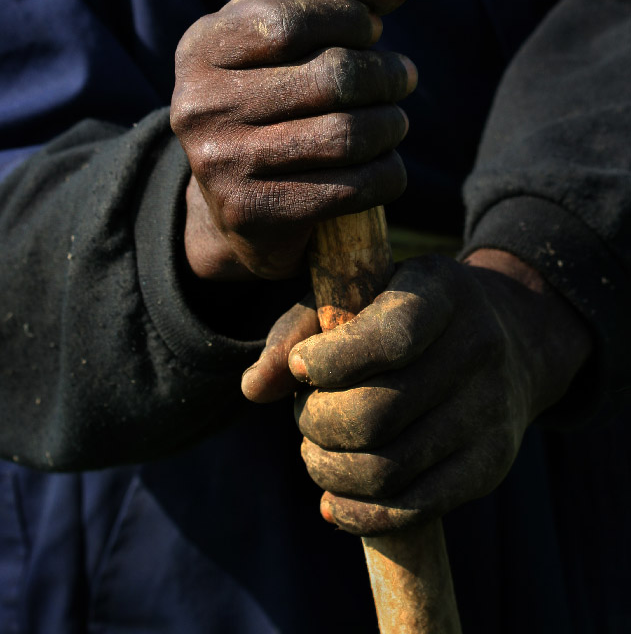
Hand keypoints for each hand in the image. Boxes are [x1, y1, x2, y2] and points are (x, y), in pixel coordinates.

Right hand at [171, 0, 416, 279]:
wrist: (233, 205)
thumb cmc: (274, 97)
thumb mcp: (293, 37)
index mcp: (202, 46)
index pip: (289, 20)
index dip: (348, 18)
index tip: (371, 30)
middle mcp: (200, 103)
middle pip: (331, 77)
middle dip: (384, 74)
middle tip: (402, 76)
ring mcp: (222, 162)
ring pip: (347, 135)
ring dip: (391, 124)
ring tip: (395, 120)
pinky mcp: (252, 212)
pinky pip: (352, 187)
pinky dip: (387, 173)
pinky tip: (385, 163)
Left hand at [242, 250, 592, 534]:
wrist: (511, 339)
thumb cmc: (408, 314)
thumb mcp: (361, 294)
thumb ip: (299, 328)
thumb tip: (253, 388)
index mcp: (442, 293)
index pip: (387, 339)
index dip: (329, 362)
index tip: (301, 366)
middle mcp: (477, 350)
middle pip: (374, 415)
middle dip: (317, 423)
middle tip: (307, 414)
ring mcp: (490, 412)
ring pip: (387, 470)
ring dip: (329, 470)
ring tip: (317, 450)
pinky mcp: (490, 465)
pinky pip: (413, 509)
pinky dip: (359, 513)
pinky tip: (334, 499)